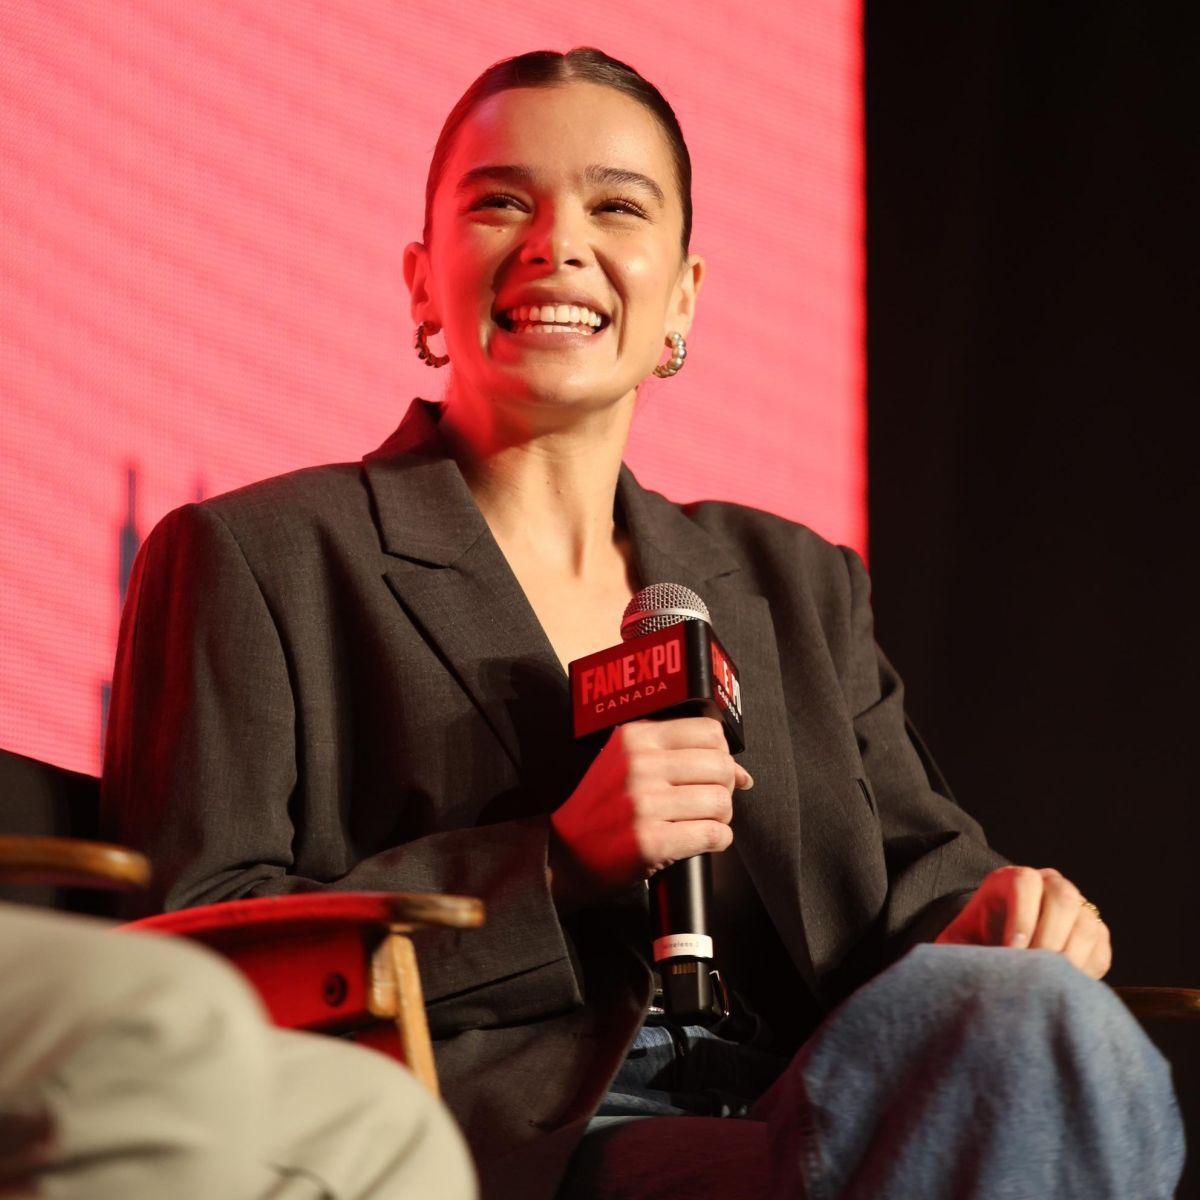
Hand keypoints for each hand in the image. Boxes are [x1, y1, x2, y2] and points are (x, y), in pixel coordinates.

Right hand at [548, 716, 752, 910]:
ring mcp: (645, 804)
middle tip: (709, 800)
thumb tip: (740, 773)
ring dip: (721, 817)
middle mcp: (639, 764)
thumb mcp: (627, 763)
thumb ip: (679, 757)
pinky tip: (701, 840)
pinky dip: (717, 840)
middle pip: (720, 766)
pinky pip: (712, 834)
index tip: (711, 771)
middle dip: (724, 787)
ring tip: (702, 821)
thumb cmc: (601, 808)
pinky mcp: (652, 841)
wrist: (564, 853)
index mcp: (636, 737)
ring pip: (720, 802)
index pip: (708, 731)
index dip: (720, 754)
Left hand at [935, 865, 1111, 978]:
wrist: (1000, 949)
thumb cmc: (976, 942)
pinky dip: (1085, 969)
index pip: (1024, 882)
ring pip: (1086, 924)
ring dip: (1070, 956)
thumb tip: (960, 970)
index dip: (1021, 916)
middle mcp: (1050, 884)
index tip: (1013, 950)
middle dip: (1048, 938)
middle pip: (1062, 899)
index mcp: (1012, 879)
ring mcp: (1077, 907)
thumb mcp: (959, 940)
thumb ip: (956, 949)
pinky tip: (1064, 986)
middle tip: (1035, 971)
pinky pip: (1100, 949)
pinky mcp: (1097, 934)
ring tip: (1049, 984)